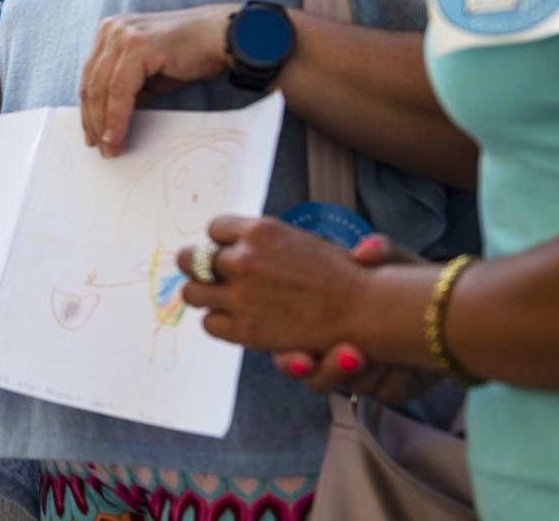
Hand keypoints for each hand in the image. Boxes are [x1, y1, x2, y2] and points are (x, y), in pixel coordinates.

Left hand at [79, 4, 234, 156]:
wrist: (225, 39)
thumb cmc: (191, 55)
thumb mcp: (150, 76)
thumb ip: (127, 92)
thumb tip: (109, 124)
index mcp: (110, 32)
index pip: (90, 77)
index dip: (89, 110)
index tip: (92, 136)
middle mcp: (111, 29)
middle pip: (91, 84)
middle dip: (94, 122)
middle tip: (101, 149)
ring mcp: (123, 35)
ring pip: (101, 89)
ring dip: (103, 124)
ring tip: (111, 148)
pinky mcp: (137, 45)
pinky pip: (118, 90)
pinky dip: (116, 117)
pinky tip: (117, 135)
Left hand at [178, 214, 369, 353]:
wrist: (366, 310)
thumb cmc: (340, 274)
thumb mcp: (301, 241)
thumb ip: (266, 241)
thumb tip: (238, 242)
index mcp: (260, 230)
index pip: (215, 229)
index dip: (221, 242)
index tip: (229, 250)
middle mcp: (244, 259)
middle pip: (191, 259)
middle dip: (199, 266)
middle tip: (210, 276)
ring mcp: (242, 295)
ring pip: (193, 293)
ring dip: (203, 294)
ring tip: (218, 298)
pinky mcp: (246, 328)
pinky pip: (210, 323)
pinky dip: (218, 321)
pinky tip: (236, 318)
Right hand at [271, 235, 434, 399]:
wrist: (447, 309)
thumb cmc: (406, 280)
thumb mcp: (394, 260)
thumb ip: (380, 250)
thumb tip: (365, 250)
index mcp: (318, 320)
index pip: (286, 345)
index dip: (290, 357)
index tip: (303, 357)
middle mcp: (333, 350)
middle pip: (311, 377)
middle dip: (327, 371)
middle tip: (350, 356)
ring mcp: (360, 371)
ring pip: (349, 387)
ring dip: (358, 375)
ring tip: (369, 356)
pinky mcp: (388, 385)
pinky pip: (382, 391)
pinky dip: (391, 378)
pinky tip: (405, 362)